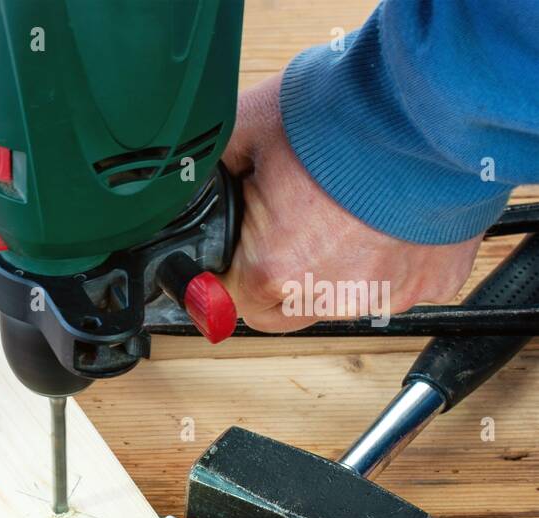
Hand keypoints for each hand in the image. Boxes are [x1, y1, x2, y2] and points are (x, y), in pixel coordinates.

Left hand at [221, 74, 480, 331]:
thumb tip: (187, 185)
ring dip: (327, 271)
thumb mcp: (248, 128)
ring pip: (334, 301)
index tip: (233, 249)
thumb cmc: (346, 115)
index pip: (224, 302)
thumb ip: (210, 171)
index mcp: (272, 270)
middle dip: (269, 278)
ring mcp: (382, 296)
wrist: (435, 103)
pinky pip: (392, 286)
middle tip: (281, 228)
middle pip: (277, 311)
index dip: (224, 272)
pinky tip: (384, 218)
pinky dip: (384, 260)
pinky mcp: (429, 285)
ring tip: (340, 212)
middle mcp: (327, 297)